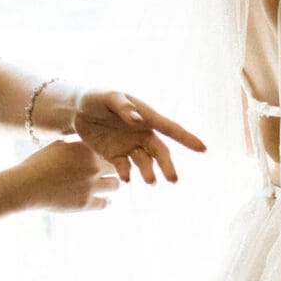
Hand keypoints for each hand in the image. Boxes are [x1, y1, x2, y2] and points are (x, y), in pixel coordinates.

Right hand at [16, 139, 122, 212]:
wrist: (27, 186)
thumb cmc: (38, 164)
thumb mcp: (56, 146)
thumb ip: (74, 146)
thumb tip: (82, 145)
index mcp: (86, 150)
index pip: (109, 149)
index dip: (109, 154)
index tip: (107, 157)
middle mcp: (92, 166)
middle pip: (116, 166)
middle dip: (113, 168)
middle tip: (109, 171)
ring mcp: (91, 186)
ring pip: (116, 184)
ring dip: (112, 184)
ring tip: (107, 185)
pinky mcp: (86, 203)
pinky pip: (106, 203)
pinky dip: (106, 201)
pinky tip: (104, 199)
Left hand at [68, 88, 207, 185]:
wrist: (77, 109)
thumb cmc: (96, 97)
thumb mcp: (109, 97)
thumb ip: (124, 107)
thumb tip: (139, 120)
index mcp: (146, 117)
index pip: (170, 128)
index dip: (187, 139)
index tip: (203, 149)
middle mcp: (142, 133)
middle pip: (160, 152)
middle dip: (167, 165)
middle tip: (173, 179)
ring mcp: (130, 146)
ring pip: (144, 162)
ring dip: (149, 172)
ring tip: (150, 182)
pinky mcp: (115, 155)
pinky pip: (124, 167)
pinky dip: (126, 173)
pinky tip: (125, 178)